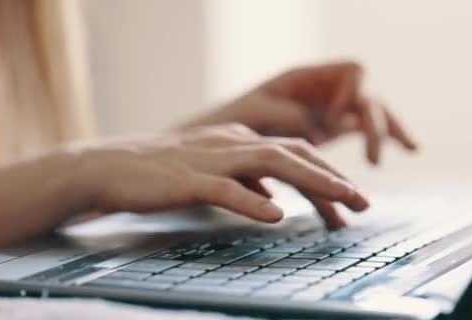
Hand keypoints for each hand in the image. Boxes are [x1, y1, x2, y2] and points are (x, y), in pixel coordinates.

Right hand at [74, 124, 368, 228]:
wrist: (107, 166)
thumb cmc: (158, 172)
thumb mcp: (210, 172)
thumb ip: (244, 182)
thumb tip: (275, 201)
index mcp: (237, 140)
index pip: (293, 152)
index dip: (326, 173)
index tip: (349, 199)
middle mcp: (231, 143)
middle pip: (293, 153)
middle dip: (333, 176)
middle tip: (364, 202)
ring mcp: (209, 159)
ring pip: (271, 163)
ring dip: (312, 181)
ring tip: (343, 201)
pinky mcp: (186, 179)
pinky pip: (225, 189)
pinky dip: (252, 201)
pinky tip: (276, 216)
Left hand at [183, 61, 416, 163]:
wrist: (217, 140)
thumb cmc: (230, 119)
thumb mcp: (257, 112)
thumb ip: (292, 116)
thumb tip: (328, 131)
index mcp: (307, 78)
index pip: (351, 72)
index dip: (351, 96)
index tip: (334, 124)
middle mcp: (324, 92)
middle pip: (366, 96)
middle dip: (376, 125)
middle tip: (371, 160)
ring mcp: (329, 111)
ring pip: (371, 115)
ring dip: (391, 131)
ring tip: (411, 148)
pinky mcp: (329, 132)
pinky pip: (362, 133)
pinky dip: (383, 140)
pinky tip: (407, 149)